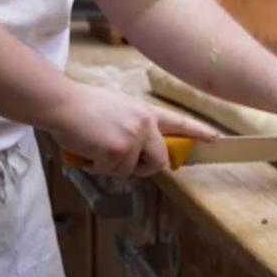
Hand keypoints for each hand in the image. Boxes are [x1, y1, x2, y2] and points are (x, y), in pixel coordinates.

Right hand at [43, 81, 220, 176]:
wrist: (62, 104)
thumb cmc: (83, 106)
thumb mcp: (118, 108)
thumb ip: (134, 126)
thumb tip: (137, 150)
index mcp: (145, 112)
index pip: (177, 121)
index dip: (197, 131)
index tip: (215, 138)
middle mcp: (144, 125)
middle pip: (158, 161)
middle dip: (143, 168)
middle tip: (122, 162)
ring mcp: (132, 139)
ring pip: (128, 170)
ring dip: (109, 165)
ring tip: (93, 145)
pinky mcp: (117, 152)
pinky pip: (110, 172)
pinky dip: (95, 166)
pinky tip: (85, 150)